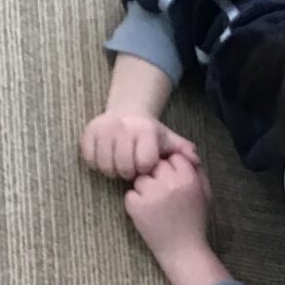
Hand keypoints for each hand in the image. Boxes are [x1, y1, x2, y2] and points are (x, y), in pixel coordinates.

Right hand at [80, 109, 200, 180]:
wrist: (126, 112)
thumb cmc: (150, 134)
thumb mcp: (169, 140)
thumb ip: (183, 151)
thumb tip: (196, 161)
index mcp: (145, 129)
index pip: (144, 164)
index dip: (145, 169)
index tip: (146, 165)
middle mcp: (123, 126)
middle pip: (124, 167)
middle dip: (129, 172)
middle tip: (132, 167)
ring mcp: (103, 129)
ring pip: (105, 166)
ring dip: (113, 170)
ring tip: (120, 164)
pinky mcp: (88, 132)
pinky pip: (89, 159)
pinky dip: (97, 164)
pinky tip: (107, 158)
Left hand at [124, 152, 213, 260]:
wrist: (183, 252)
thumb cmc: (195, 222)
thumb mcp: (205, 195)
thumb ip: (197, 172)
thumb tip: (187, 153)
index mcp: (188, 178)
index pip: (173, 157)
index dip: (172, 169)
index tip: (173, 184)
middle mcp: (170, 183)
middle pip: (154, 164)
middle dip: (156, 177)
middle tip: (163, 196)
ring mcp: (152, 194)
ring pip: (140, 178)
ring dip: (144, 190)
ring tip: (156, 207)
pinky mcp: (136, 206)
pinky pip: (130, 194)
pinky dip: (135, 203)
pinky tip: (148, 215)